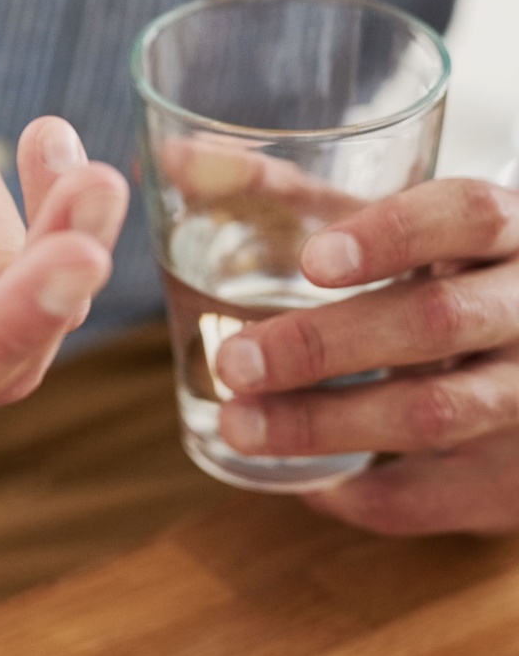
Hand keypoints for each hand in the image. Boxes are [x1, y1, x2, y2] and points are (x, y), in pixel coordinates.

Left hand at [214, 178, 518, 533]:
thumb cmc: (434, 268)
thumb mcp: (382, 218)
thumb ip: (283, 187)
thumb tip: (171, 160)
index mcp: (503, 230)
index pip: (466, 216)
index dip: (392, 236)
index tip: (312, 262)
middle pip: (438, 322)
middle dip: (325, 346)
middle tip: (233, 363)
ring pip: (438, 413)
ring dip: (326, 425)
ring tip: (237, 425)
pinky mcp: (518, 477)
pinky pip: (442, 495)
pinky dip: (365, 494)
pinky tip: (300, 481)